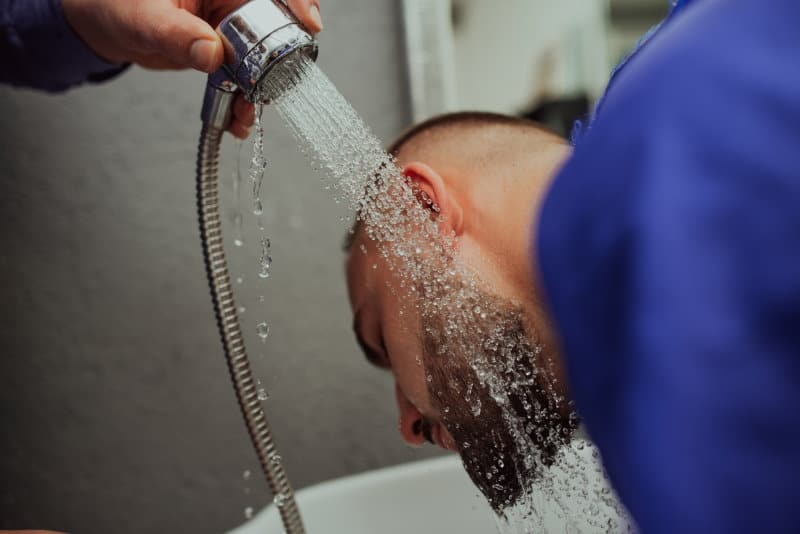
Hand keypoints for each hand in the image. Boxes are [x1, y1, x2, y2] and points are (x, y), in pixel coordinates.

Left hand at [61, 0, 322, 137]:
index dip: (297, 2)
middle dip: (276, 63)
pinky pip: (243, 75)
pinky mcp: (223, 51)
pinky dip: (241, 99)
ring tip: (245, 116)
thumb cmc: (115, 3)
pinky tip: (236, 119)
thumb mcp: (143, 18)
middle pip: (274, 26)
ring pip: (261, 57)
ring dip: (258, 91)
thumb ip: (176, 34)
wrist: (103, 25)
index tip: (310, 25)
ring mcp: (229, 27)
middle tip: (268, 90)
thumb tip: (212, 53)